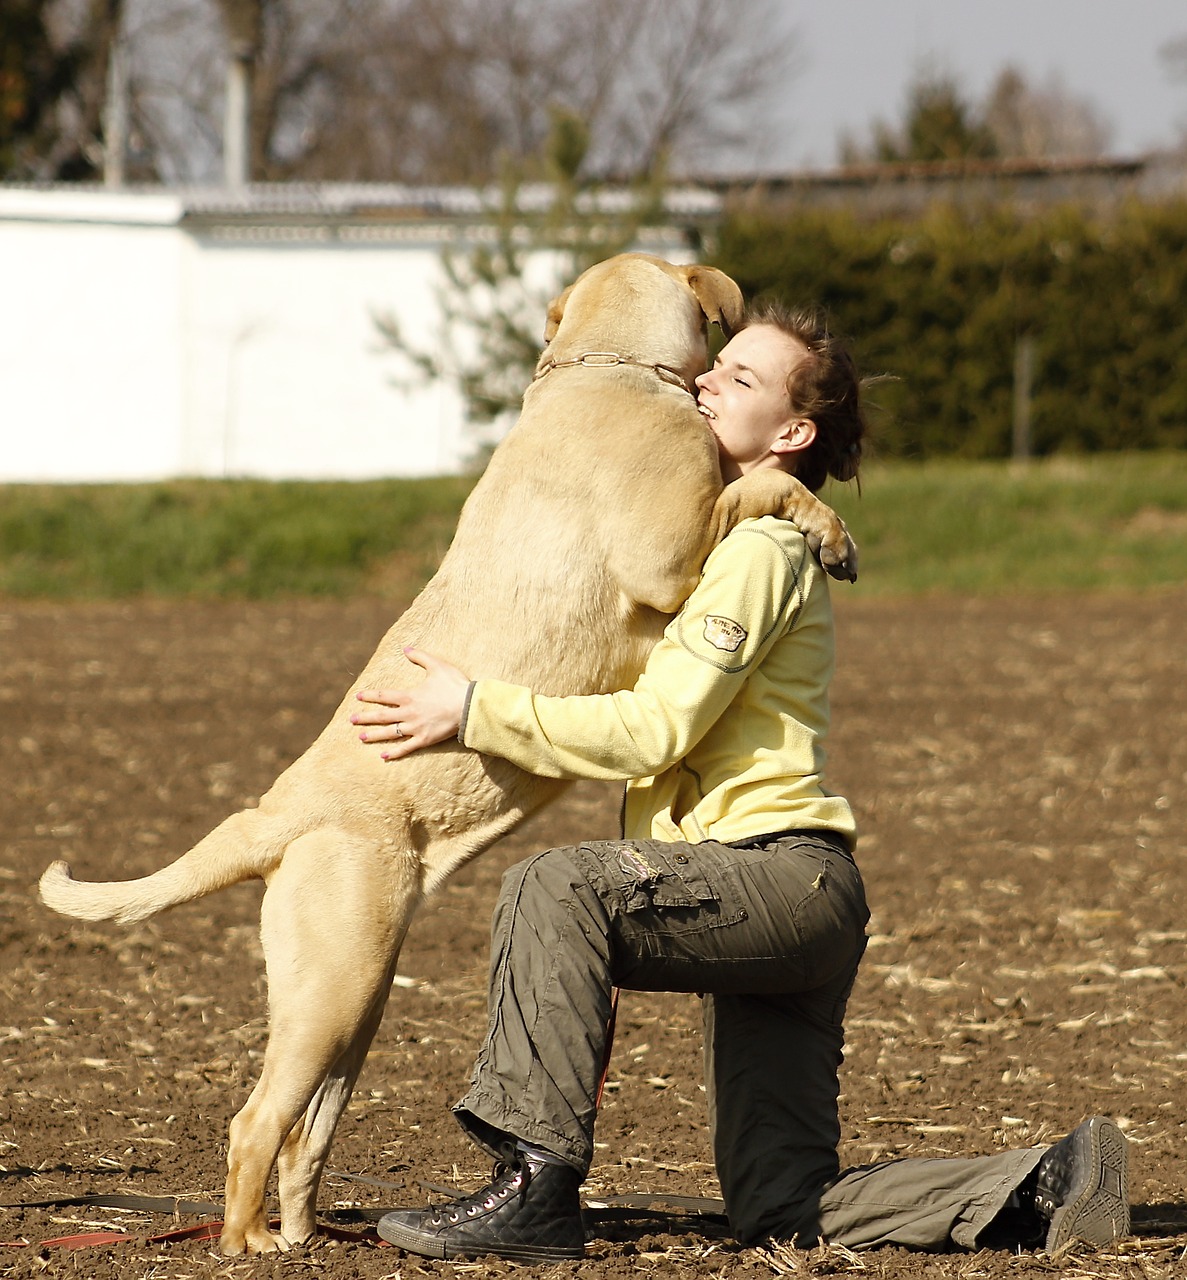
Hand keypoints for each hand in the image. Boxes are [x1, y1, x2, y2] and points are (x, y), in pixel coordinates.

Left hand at [351, 647, 470, 759]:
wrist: (470, 706)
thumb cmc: (455, 685)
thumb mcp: (437, 666)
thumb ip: (420, 657)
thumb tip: (406, 649)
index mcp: (410, 696)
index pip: (384, 696)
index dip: (370, 696)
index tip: (358, 696)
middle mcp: (409, 713)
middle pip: (382, 716)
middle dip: (365, 717)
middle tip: (351, 720)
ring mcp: (415, 728)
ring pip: (390, 733)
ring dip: (374, 735)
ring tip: (361, 737)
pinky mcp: (425, 739)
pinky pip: (406, 748)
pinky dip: (394, 752)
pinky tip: (383, 756)